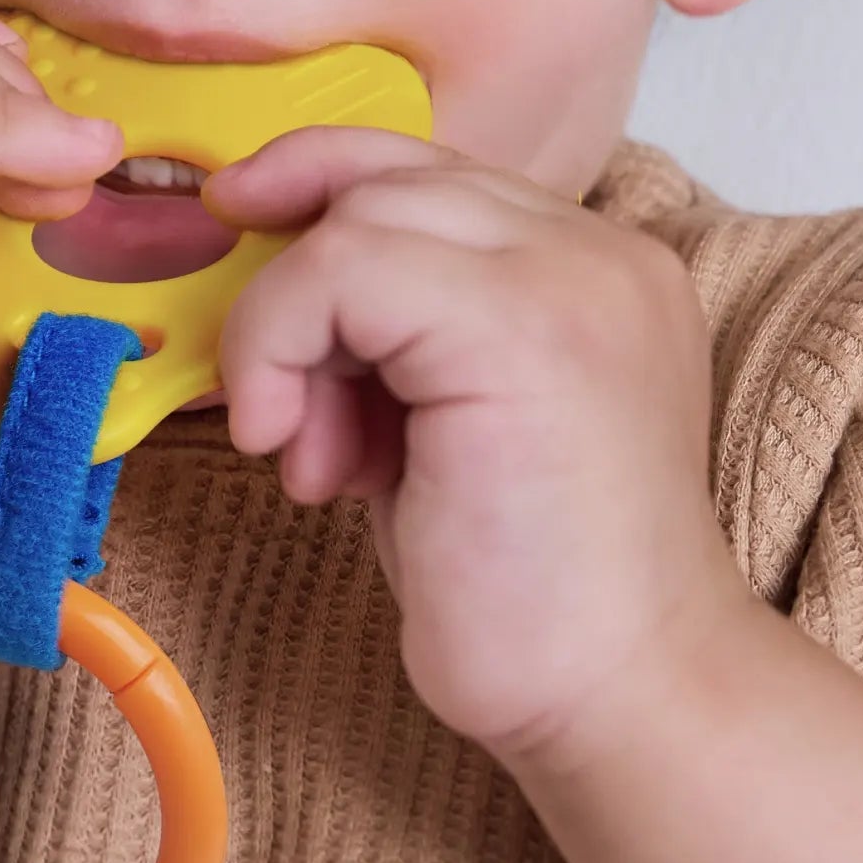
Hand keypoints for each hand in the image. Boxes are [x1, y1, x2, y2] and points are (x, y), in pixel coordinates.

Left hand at [201, 129, 750, 772]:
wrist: (621, 695)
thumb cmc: (527, 585)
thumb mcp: (444, 417)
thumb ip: (394, 326)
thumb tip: (271, 264)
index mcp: (593, 264)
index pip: (426, 167)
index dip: (317, 185)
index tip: (241, 227)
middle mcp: (596, 249)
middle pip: (385, 176)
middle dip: (299, 281)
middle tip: (287, 411)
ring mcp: (571, 276)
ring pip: (359, 215)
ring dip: (289, 330)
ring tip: (317, 454)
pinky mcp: (520, 325)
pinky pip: (343, 269)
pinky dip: (281, 345)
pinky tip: (304, 451)